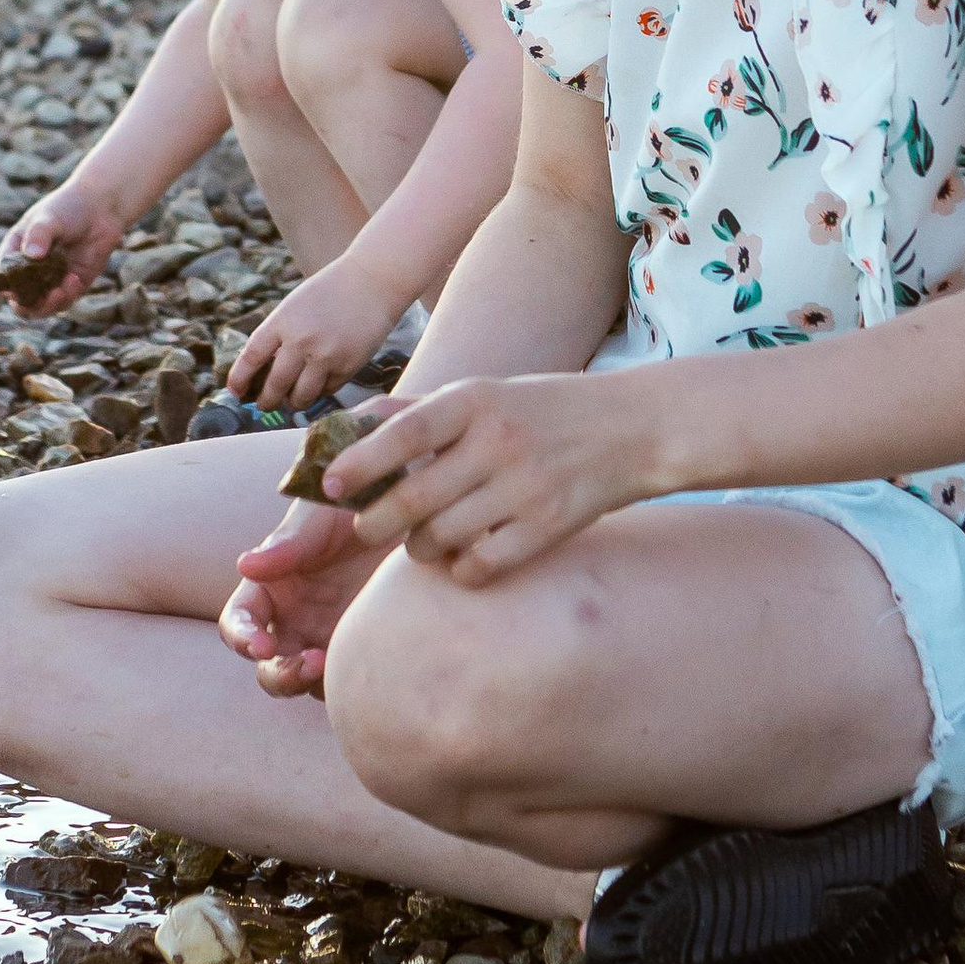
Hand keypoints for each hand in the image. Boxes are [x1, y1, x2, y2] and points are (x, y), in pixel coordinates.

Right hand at [0, 162, 131, 316]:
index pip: (3, 275)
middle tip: (39, 299)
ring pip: (42, 306)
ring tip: (59, 291)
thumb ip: (40, 234)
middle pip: (20, 299)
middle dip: (27, 304)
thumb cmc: (68, 207)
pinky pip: (65, 300)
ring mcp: (51, 280)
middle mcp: (31, 270)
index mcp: (16, 252)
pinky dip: (68, 296)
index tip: (13, 289)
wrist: (101, 208)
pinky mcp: (72, 285)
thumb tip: (33, 255)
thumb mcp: (49, 218)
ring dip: (49, 304)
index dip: (5, 285)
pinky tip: (75, 280)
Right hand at [218, 494, 383, 696]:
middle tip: (309, 665)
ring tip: (340, 663)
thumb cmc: (352, 503)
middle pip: (268, 668)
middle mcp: (293, 621)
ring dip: (316, 683)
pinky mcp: (363, 648)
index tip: (262, 645)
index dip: (242, 637)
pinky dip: (352, 683)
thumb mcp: (320, 514)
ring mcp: (327, 638)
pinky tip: (372, 663)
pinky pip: (349, 681)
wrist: (410, 509)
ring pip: (307, 684)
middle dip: (280, 676)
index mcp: (270, 588)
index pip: (238, 621)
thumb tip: (246, 565)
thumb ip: (288, 542)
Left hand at [230, 249, 411, 414]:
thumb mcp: (294, 306)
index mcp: (283, 321)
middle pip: (275, 385)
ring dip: (293, 403)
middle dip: (266, 401)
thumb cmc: (330, 292)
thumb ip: (279, 336)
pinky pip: (327, 390)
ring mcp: (326, 356)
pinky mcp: (348, 366)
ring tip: (290, 402)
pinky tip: (318, 385)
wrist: (372, 281)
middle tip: (263, 406)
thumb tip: (264, 374)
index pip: (252, 357)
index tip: (234, 392)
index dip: (239, 379)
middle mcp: (302, 341)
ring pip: (301, 397)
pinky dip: (320, 391)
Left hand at [325, 371, 656, 585]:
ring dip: (419, 548)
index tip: (331, 486)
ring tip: (422, 541)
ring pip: (441, 538)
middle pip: (412, 499)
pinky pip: (481, 565)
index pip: (404, 433)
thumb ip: (426, 417)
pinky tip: (464, 559)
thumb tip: (350, 435)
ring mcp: (525, 486)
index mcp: (476, 400)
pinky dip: (461, 570)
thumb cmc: (544, 410)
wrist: (633, 427)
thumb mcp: (487, 394)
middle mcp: (497, 441)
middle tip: (363, 530)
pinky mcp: (548, 526)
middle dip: (373, 524)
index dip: (361, 462)